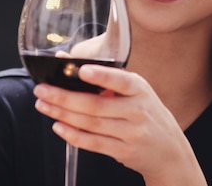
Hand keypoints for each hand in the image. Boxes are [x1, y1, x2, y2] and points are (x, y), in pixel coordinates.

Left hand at [33, 64, 206, 185]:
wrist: (169, 151)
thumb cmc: (146, 114)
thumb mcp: (135, 92)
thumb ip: (105, 79)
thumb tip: (66, 60)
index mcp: (139, 89)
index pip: (120, 80)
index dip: (101, 76)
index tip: (82, 70)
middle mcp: (137, 110)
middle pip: (96, 105)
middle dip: (64, 97)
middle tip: (42, 90)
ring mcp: (132, 132)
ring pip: (91, 123)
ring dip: (63, 114)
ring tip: (44, 105)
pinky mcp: (124, 151)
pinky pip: (94, 143)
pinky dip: (73, 135)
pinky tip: (58, 126)